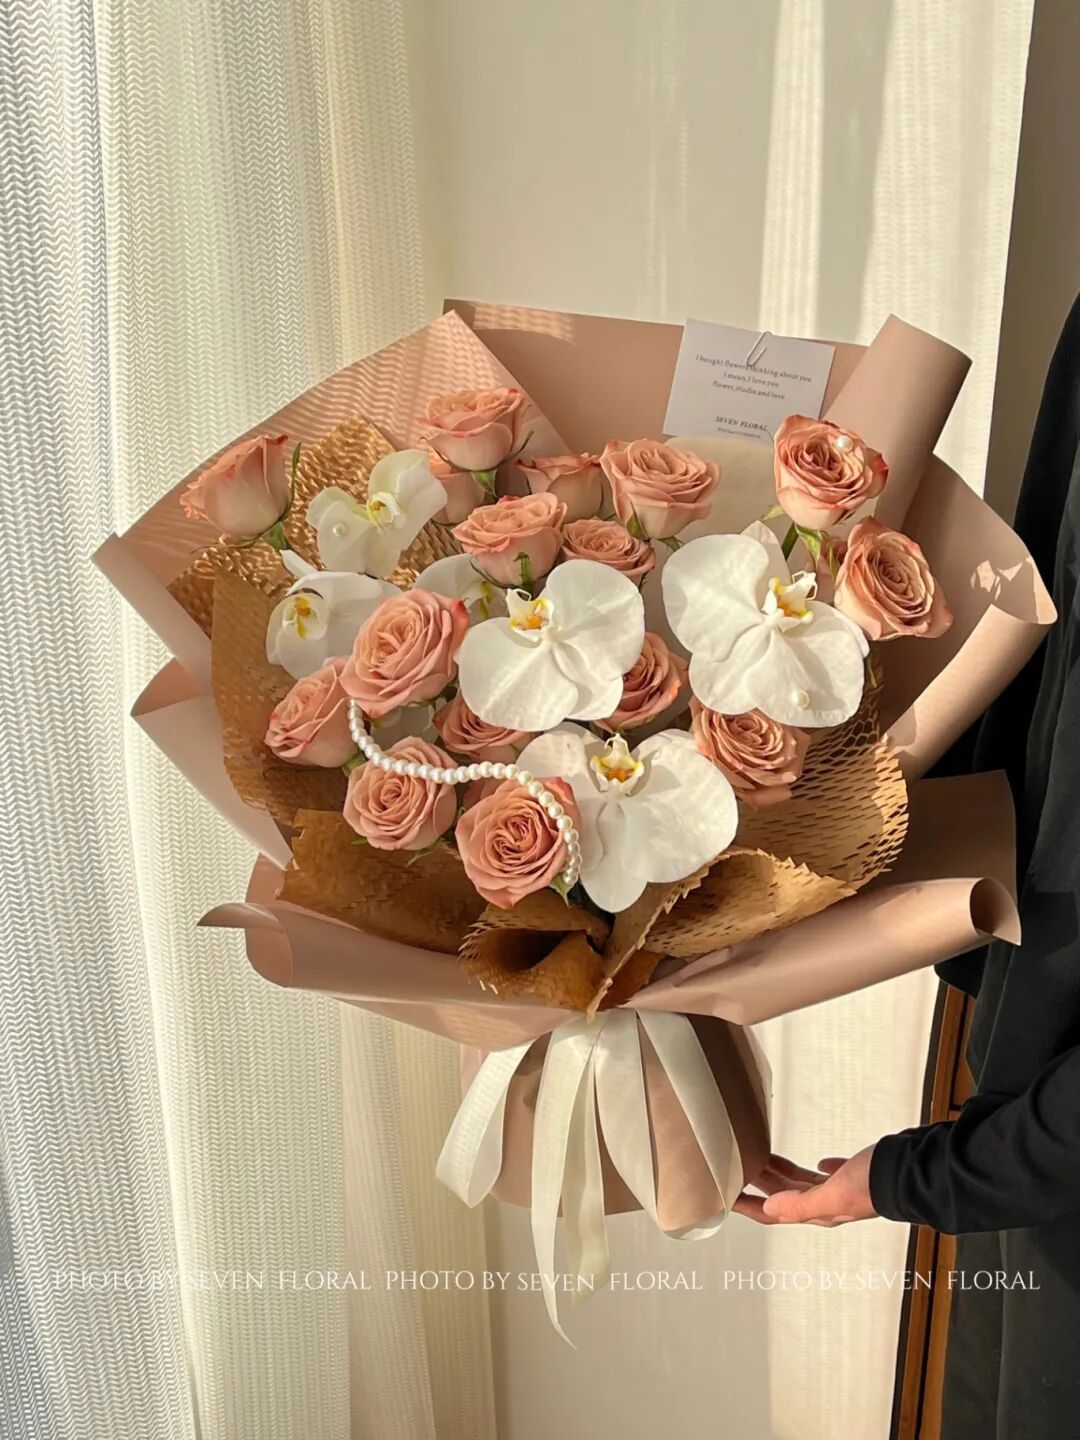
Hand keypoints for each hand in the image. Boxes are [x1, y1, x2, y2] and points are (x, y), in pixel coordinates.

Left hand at [732, 1146, 877, 1226]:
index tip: (727, 1197)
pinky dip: (817, 1169)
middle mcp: (827, 1203)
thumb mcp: (835, 1194)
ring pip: (802, 1183)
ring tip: (762, 1159)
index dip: (750, 1206)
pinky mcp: (854, 1175)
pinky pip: (829, 1174)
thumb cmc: (876, 1184)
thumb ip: (802, 1203)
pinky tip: (816, 1162)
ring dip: (781, 1174)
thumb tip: (770, 1206)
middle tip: (738, 1170)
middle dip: (760, 1186)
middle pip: (784, 1196)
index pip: (775, 1213)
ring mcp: (841, 1190)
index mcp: (820, 1211)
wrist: (912, 1171)